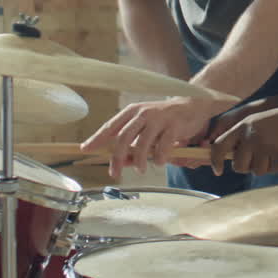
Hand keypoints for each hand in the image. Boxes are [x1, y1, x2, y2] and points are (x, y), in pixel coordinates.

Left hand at [81, 96, 234, 178]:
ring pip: (142, 144)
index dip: (97, 138)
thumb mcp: (146, 129)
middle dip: (117, 158)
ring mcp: (159, 118)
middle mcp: (143, 113)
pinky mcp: (174, 125)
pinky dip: (159, 158)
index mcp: (133, 112)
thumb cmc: (165, 120)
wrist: (192, 105)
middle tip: (114, 173)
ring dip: (140, 160)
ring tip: (141, 169)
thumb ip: (133, 144)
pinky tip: (160, 162)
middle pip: (123, 138)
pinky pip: (163, 146)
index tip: (85, 149)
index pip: (111, 126)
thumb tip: (119, 162)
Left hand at [210, 105, 277, 176]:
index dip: (215, 161)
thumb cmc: (273, 123)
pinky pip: (272, 170)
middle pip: (239, 166)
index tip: (218, 171)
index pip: (219, 146)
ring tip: (270, 152)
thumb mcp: (252, 123)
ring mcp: (265, 144)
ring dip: (264, 166)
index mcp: (241, 127)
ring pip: (256, 171)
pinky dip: (276, 166)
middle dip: (246, 166)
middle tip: (256, 158)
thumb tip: (223, 158)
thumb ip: (237, 138)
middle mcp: (251, 136)